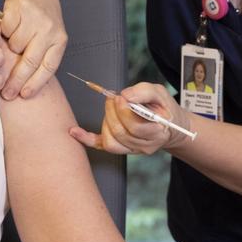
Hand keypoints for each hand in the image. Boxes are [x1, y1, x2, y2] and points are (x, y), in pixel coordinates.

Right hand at [0, 0, 66, 99]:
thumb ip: (41, 55)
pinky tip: (7, 28)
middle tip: (7, 93)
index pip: (48, 67)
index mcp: (59, 40)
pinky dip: (3, 32)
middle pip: (30, 61)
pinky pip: (5, 30)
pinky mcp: (19, 9)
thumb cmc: (41, 18)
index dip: (35, 84)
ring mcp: (34, 19)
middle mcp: (49, 30)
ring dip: (9, 48)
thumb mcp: (49, 36)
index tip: (24, 95)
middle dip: (16, 80)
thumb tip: (25, 85)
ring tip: (10, 43)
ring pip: (15, 46)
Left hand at [69, 82, 192, 154]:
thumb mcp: (159, 93)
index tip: (121, 97)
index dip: (125, 111)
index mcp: (157, 133)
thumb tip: (126, 95)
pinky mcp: (119, 147)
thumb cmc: (162, 108)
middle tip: (114, 97)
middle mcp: (144, 146)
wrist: (167, 124)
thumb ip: (144, 92)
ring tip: (111, 106)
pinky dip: (85, 139)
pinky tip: (75, 132)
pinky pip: (99, 146)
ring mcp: (131, 149)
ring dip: (106, 119)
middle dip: (112, 111)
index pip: (136, 128)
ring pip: (110, 139)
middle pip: (120, 132)